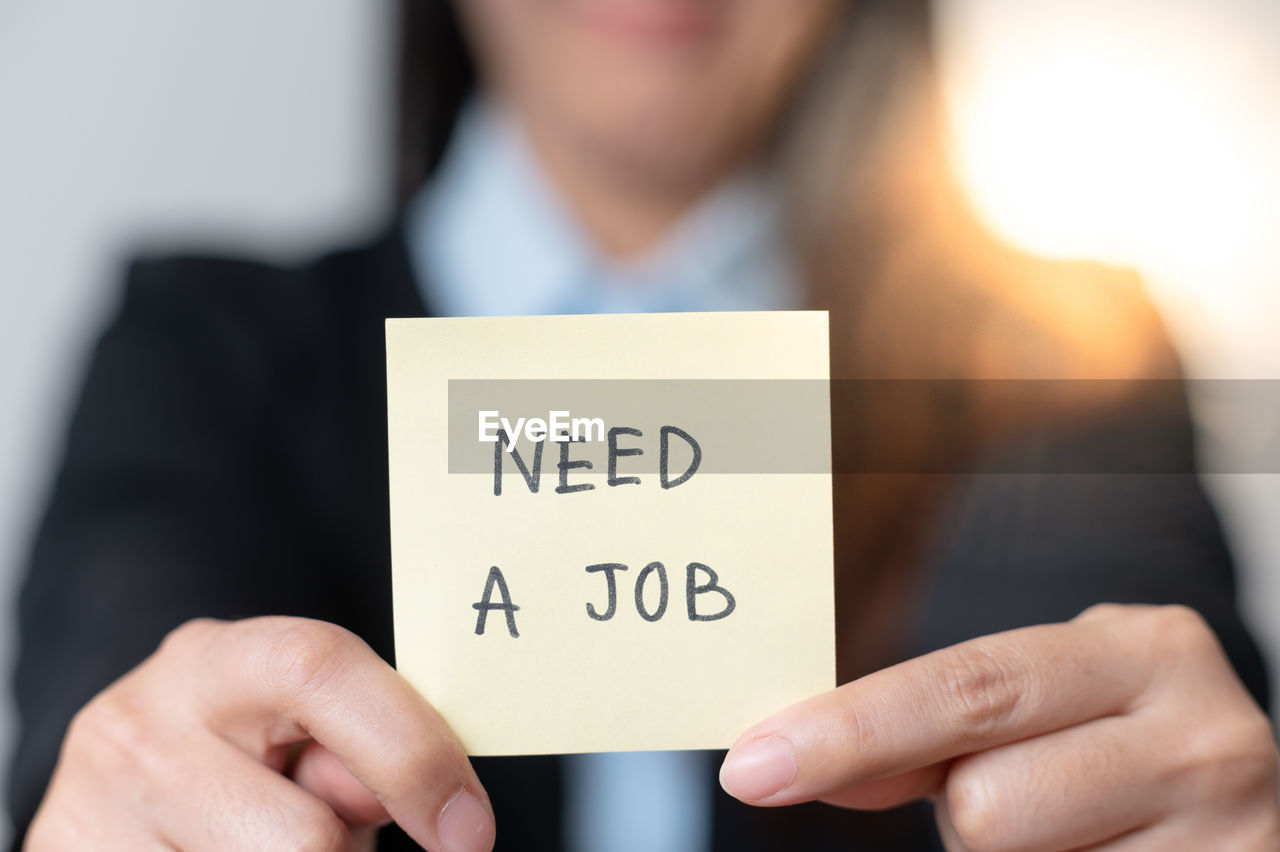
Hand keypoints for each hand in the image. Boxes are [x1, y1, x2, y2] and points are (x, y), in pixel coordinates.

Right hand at [26, 617, 495, 851]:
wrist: (122, 771)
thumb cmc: (247, 748)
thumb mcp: (305, 725)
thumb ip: (360, 748)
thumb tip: (428, 803)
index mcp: (218, 658)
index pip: (320, 671)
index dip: (411, 753)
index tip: (470, 831)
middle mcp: (141, 727)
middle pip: (302, 837)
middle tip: (332, 832)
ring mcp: (91, 812)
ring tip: (265, 840)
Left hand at [719, 604, 1279, 849]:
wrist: (1228, 780)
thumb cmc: (1105, 738)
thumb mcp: (1032, 705)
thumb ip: (920, 728)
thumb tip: (789, 759)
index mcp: (1142, 650)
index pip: (966, 689)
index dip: (850, 732)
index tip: (752, 768)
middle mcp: (1202, 736)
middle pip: (986, 803)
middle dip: (965, 811)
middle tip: (1015, 791)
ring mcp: (1231, 834)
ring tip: (1074, 827)